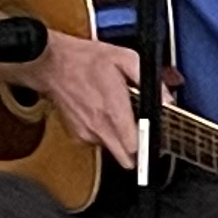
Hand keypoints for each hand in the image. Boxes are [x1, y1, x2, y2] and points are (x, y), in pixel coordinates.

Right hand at [29, 30, 144, 164]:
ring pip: (112, 150)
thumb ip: (147, 78)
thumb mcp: (124, 58)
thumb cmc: (84, 60)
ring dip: (119, 140)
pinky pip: (98, 142)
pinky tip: (101, 115)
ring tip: (117, 116)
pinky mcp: (77, 135)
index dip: (147, 146)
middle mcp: (99, 126)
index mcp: (113, 110)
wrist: (50, 64)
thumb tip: (166, 97)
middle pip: (126, 159)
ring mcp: (86, 133)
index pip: (135, 147)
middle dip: (137, 151)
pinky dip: (103, 133)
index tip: (152, 139)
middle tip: (140, 133)